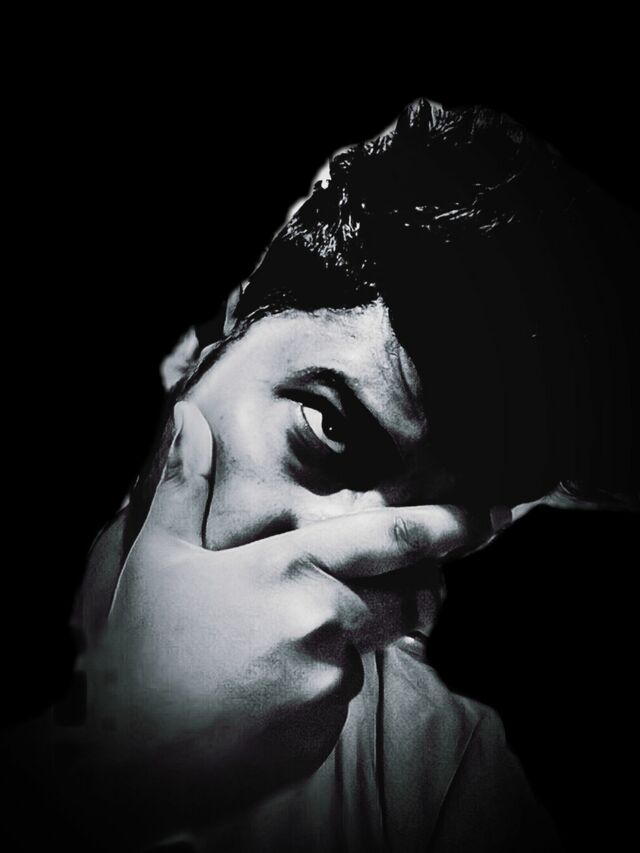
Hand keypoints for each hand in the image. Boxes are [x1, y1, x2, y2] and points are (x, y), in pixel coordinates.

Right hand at [72, 401, 501, 842]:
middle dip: (370, 598)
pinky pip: (340, 698)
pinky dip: (315, 689)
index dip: (444, 524)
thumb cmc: (143, 648)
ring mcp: (328, 682)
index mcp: (288, 568)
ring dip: (331, 646)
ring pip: (359, 651)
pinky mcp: (325, 731)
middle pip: (386, 600)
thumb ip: (186, 485)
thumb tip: (190, 418)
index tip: (485, 516)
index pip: (388, 538)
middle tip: (296, 612)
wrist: (125, 759)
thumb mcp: (157, 558)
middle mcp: (321, 621)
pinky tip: (261, 695)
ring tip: (259, 659)